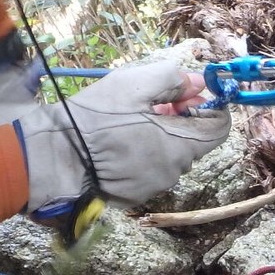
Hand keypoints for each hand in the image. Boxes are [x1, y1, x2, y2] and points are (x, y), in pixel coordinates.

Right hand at [13, 60, 227, 216]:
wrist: (54, 157)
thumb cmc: (95, 119)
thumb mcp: (133, 85)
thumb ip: (172, 79)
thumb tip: (196, 82)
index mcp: (180, 145)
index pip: (219, 129)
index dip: (209, 107)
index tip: (188, 94)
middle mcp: (173, 171)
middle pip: (193, 142)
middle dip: (180, 119)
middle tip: (152, 103)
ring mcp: (154, 187)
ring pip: (171, 157)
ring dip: (161, 137)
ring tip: (131, 122)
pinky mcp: (135, 196)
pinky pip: (150, 171)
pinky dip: (144, 155)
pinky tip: (120, 143)